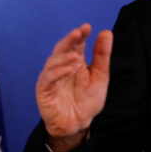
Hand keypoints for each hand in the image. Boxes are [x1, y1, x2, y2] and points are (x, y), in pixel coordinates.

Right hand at [35, 23, 112, 151]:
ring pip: (53, 61)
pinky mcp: (44, 90)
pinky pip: (48, 79)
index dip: (80, 34)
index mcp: (75, 60)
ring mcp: (51, 77)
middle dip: (69, 40)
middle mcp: (61, 66)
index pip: (76, 43)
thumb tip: (106, 32)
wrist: (79, 124)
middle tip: (78, 33)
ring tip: (76, 55)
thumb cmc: (88, 99)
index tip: (87, 27)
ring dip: (63, 57)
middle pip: (62, 48)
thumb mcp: (100, 76)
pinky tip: (68, 70)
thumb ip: (102, 55)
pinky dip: (57, 73)